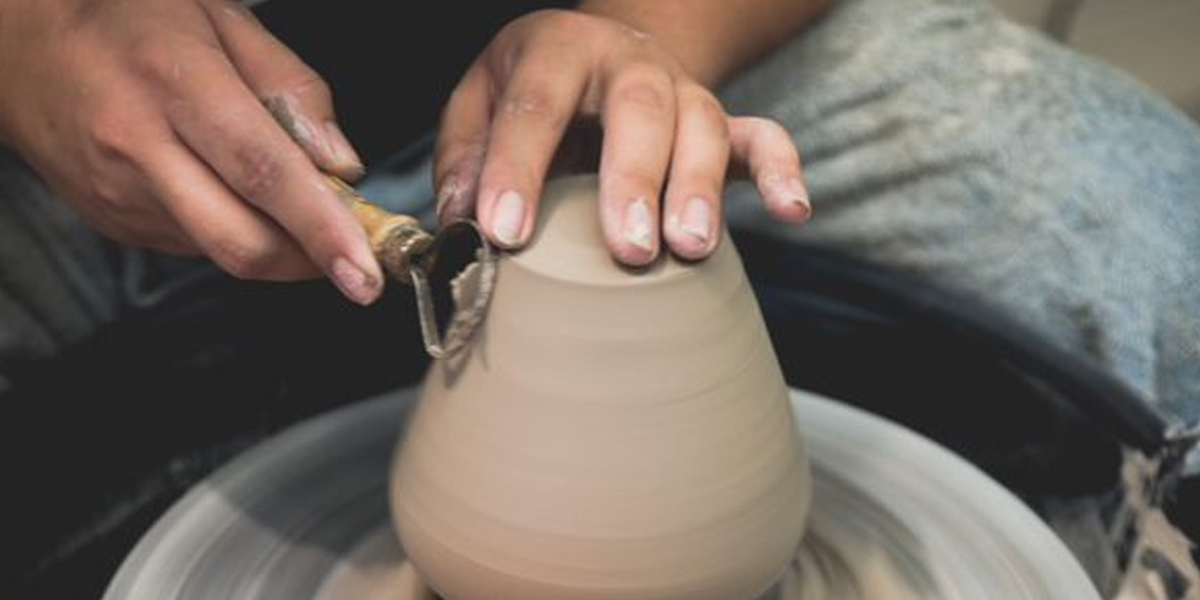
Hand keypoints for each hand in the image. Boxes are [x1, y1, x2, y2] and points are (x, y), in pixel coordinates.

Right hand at [0, 0, 382, 303]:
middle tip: (355, 258)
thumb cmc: (128, 18)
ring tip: (294, 206)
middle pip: (242, 241)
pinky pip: (194, 247)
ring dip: (278, 246)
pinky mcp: (113, 222)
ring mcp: (121, 194)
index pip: (263, 172)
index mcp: (176, 83)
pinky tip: (234, 195)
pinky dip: (235, 233)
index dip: (322, 228)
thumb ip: (293, 87)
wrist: (21, 44)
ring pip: (223, 252)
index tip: (365, 268)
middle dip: (312, 264)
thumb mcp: (223, 18)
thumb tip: (340, 162)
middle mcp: (141, 147)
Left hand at [434, 9, 810, 265]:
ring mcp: (681, 88)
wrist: (598, 59)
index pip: (535, 103)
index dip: (517, 166)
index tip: (503, 231)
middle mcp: (626, 60)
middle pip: (639, 108)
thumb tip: (460, 219)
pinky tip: (793, 211)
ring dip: (700, 187)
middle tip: (628, 249)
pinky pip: (762, 136)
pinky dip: (781, 170)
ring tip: (689, 249)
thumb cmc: (530, 93)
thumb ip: (464, 158)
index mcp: (556, 48)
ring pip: (703, 124)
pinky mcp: (721, 120)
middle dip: (634, 179)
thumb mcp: (478, 107)